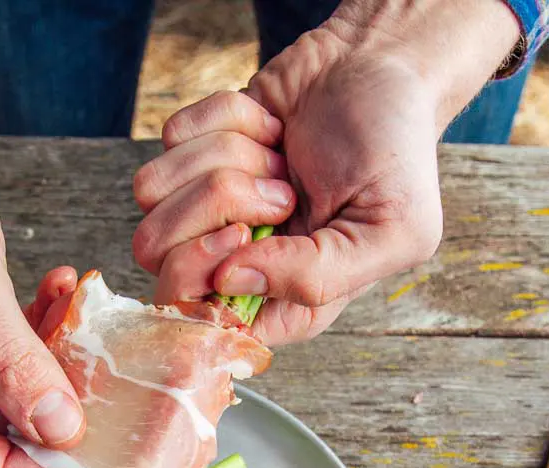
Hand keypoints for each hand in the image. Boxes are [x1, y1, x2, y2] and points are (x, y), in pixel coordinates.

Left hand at [134, 0, 519, 344]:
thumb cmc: (395, 153)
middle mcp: (235, 262)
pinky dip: (225, 118)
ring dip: (225, 157)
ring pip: (152, 196)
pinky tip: (270, 125)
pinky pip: (170, 138)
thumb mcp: (391, 230)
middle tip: (278, 191)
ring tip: (280, 157)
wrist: (383, 64)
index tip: (245, 236)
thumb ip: (316, 277)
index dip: (205, 276)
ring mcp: (208, 207)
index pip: (197, 322)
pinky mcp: (196, 151)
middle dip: (214, 207)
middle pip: (157, 258)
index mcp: (283, 301)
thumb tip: (226, 281)